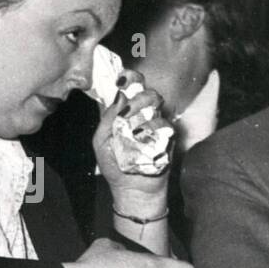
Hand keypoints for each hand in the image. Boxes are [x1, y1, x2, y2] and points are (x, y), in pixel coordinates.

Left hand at [92, 69, 172, 200]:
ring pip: (156, 103)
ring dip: (143, 110)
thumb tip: (118, 96)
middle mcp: (142, 115)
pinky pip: (164, 124)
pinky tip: (141, 137)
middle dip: (136, 96)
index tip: (122, 79)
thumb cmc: (113, 165)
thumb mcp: (101, 141)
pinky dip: (152, 128)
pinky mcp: (167, 137)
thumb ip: (106, 118)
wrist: (131, 189)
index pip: (130, 87)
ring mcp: (155, 125)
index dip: (129, 78)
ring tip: (133, 127)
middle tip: (127, 110)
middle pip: (145, 91)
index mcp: (125, 112)